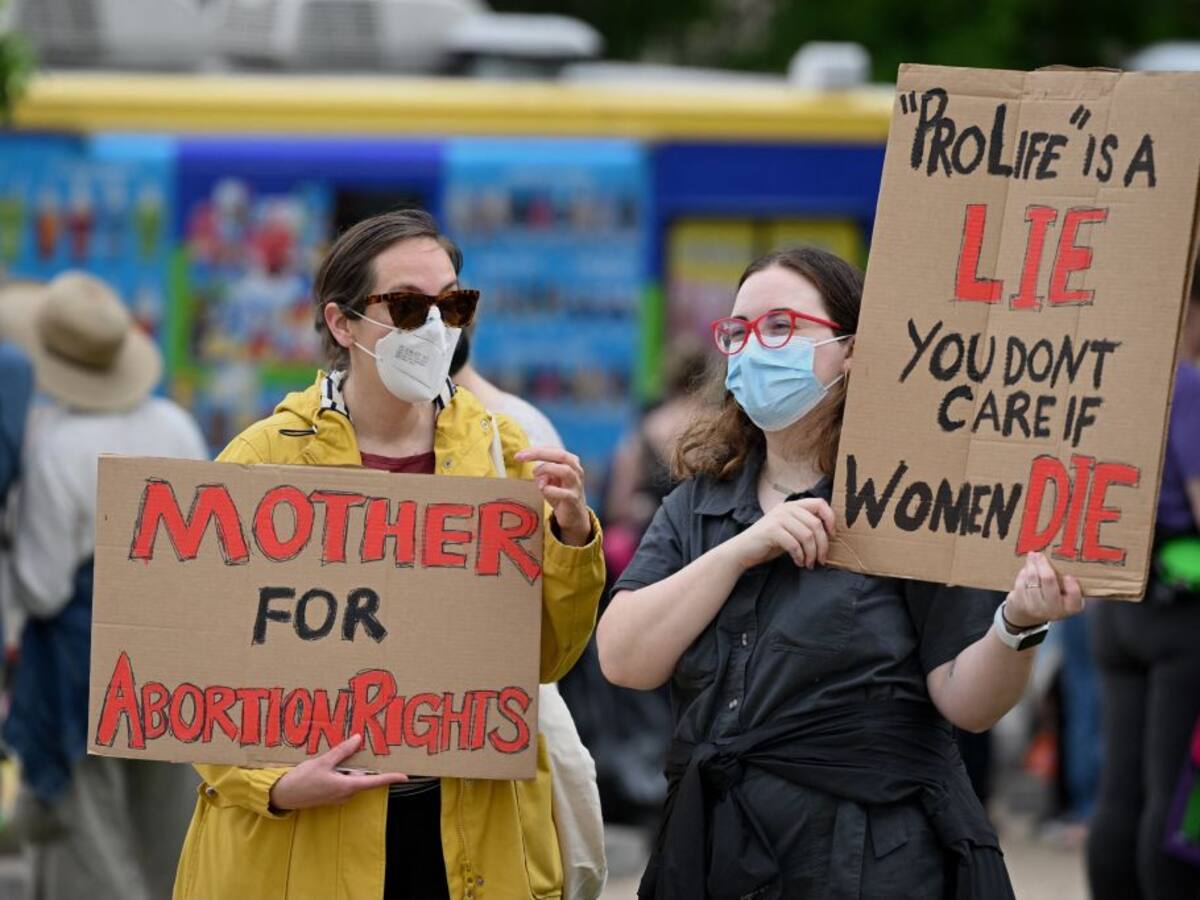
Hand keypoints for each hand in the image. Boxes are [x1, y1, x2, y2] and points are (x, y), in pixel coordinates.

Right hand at [268, 734, 407, 811]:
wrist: (283, 795)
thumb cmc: (302, 780)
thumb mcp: (323, 762)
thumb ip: (342, 751)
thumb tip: (358, 739)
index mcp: (347, 786)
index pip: (374, 782)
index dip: (390, 778)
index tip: (405, 776)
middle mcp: (346, 793)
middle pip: (364, 777)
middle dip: (369, 765)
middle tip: (376, 749)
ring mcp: (338, 795)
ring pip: (353, 778)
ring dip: (354, 766)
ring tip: (353, 750)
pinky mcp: (331, 794)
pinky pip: (344, 781)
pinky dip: (345, 771)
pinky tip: (338, 761)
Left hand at [514, 447, 591, 545]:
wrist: (573, 515)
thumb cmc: (559, 493)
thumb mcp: (548, 480)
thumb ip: (541, 473)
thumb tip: (535, 472)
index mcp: (570, 462)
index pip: (553, 450)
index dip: (535, 450)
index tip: (519, 454)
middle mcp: (576, 470)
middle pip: (561, 455)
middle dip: (539, 454)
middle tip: (522, 457)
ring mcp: (576, 485)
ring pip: (566, 471)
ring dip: (547, 471)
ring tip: (536, 479)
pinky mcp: (574, 499)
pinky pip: (564, 493)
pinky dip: (551, 490)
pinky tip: (543, 490)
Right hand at [723, 498, 834, 570]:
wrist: (742, 551)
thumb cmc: (768, 543)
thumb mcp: (790, 531)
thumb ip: (805, 527)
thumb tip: (830, 534)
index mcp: (792, 505)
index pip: (820, 503)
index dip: (830, 518)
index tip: (832, 535)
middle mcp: (786, 508)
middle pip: (816, 524)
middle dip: (823, 545)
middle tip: (822, 560)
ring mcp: (777, 518)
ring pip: (807, 535)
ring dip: (812, 553)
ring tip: (809, 564)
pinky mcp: (771, 530)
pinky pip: (794, 544)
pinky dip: (800, 556)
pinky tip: (799, 562)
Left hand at [1004, 552, 1084, 626]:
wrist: (1027, 616)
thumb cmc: (1050, 600)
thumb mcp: (1065, 596)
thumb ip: (1067, 582)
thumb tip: (1061, 556)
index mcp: (1070, 607)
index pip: (1074, 593)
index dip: (1071, 583)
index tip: (1068, 574)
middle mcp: (1054, 610)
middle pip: (1049, 579)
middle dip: (1043, 563)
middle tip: (1040, 554)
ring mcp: (1036, 607)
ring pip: (1033, 578)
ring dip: (1032, 564)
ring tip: (1032, 556)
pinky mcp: (1020, 603)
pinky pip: (1021, 581)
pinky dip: (1023, 573)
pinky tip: (1026, 569)